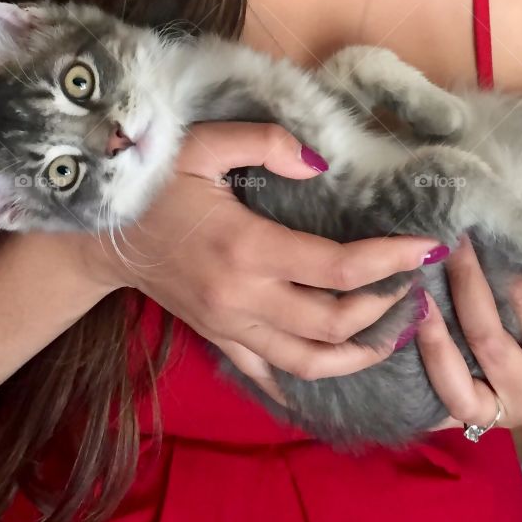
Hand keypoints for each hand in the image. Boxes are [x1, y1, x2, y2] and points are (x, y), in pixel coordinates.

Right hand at [80, 121, 444, 405]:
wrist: (93, 236)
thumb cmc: (147, 182)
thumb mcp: (201, 145)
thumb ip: (266, 144)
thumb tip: (322, 162)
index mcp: (246, 249)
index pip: (338, 269)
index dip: (390, 261)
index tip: (427, 247)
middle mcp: (242, 299)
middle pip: (334, 323)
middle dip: (386, 306)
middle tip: (416, 282)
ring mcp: (230, 327)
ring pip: (310, 363)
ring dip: (360, 352)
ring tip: (396, 328)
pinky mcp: (219, 338)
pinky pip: (270, 374)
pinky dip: (308, 377)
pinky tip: (339, 365)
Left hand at [415, 190, 521, 431]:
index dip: (507, 271)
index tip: (485, 231)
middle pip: (488, 340)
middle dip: (464, 287)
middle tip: (447, 242)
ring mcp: (501, 413)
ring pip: (457, 387)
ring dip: (432, 340)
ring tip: (417, 294)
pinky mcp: (473, 420)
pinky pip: (440, 407)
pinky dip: (421, 374)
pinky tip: (406, 336)